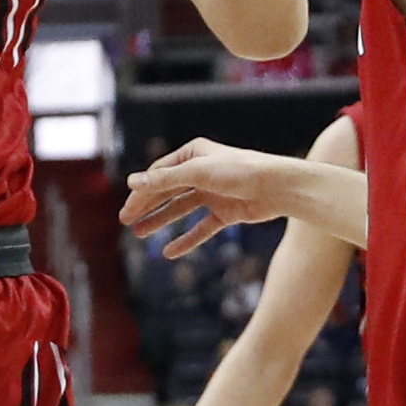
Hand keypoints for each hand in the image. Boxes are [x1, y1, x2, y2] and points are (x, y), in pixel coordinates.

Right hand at [122, 139, 300, 256]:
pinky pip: (201, 228)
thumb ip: (164, 180)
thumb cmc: (241, 171)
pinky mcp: (226, 213)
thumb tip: (132, 182)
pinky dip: (186, 239)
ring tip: (139, 234)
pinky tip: (169, 252)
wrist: (279, 187)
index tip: (127, 204)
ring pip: (181, 209)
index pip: (160, 172)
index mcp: (194, 154)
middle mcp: (203, 172)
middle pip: (168, 191)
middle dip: (147, 205)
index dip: (143, 188)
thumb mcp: (198, 172)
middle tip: (126, 220)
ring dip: (160, 221)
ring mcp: (214, 193)